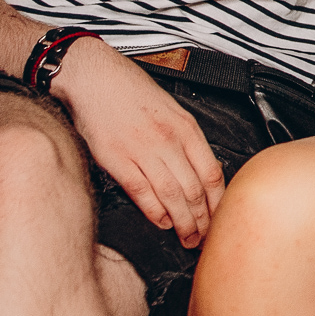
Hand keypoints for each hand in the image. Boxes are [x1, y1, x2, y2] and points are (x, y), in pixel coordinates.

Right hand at [52, 38, 226, 246]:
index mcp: (186, 127)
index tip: (220, 218)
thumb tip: (199, 170)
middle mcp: (168, 140)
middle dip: (203, 219)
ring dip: (182, 222)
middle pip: (195, 189)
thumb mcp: (171, 109)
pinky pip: (142, 192)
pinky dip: (154, 212)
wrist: (94, 77)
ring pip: (172, 196)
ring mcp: (142, 150)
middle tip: (204, 238)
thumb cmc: (131, 92)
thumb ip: (185, 139)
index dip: (219, 201)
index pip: (212, 172)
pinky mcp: (116, 159)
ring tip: (187, 238)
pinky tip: (162, 223)